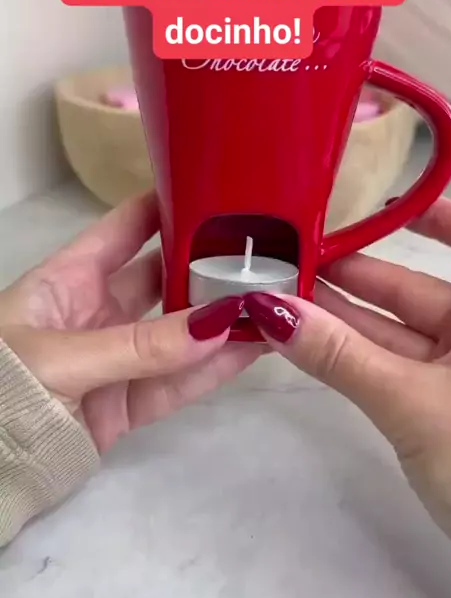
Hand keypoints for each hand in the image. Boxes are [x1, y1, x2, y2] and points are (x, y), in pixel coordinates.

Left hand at [0, 193, 260, 452]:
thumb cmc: (2, 386)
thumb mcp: (61, 357)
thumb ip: (141, 345)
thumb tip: (222, 322)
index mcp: (67, 279)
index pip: (125, 228)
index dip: (168, 206)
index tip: (222, 190)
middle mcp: (96, 312)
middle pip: (163, 280)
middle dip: (209, 266)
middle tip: (268, 253)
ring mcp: (114, 360)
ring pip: (178, 335)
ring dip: (221, 322)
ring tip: (276, 303)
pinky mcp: (125, 407)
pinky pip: (175, 384)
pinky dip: (211, 371)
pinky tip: (251, 349)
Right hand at [244, 198, 450, 543]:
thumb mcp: (410, 400)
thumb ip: (338, 355)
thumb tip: (268, 310)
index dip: (431, 216)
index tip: (374, 210)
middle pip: (419, 287)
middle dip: (356, 276)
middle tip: (293, 264)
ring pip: (399, 331)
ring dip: (344, 319)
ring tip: (282, 299)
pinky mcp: (445, 405)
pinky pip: (395, 366)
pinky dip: (356, 355)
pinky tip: (307, 340)